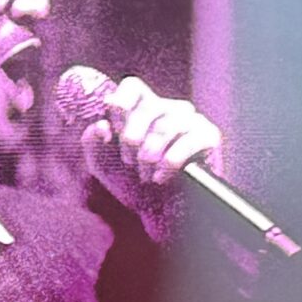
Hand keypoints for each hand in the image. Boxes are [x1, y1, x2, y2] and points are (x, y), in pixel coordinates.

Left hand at [76, 74, 222, 240]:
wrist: (160, 214)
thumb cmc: (132, 185)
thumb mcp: (103, 166)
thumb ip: (92, 142)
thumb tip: (102, 125)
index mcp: (144, 109)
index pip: (132, 87)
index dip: (120, 106)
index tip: (115, 133)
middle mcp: (169, 109)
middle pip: (148, 107)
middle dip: (132, 139)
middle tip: (130, 162)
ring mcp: (191, 120)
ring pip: (167, 125)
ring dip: (150, 155)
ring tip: (145, 175)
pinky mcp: (209, 136)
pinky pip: (188, 141)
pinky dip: (170, 163)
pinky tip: (161, 178)